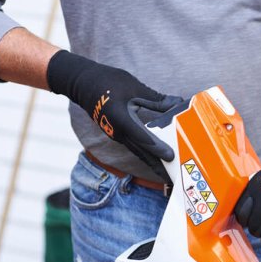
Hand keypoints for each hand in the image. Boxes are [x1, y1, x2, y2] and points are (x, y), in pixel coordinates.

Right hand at [47, 50, 183, 177]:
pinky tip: (155, 159)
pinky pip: (135, 147)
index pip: (144, 138)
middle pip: (142, 152)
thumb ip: (157, 99)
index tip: (171, 156)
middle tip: (172, 179)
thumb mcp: (135, 87)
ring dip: (153, 163)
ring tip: (166, 175)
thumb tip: (178, 103)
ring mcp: (117, 135)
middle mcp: (119, 132)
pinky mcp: (117, 134)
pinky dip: (146, 154)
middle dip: (158, 166)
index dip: (158, 148)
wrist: (83, 84)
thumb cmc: (108, 83)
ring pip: (138, 152)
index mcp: (123, 120)